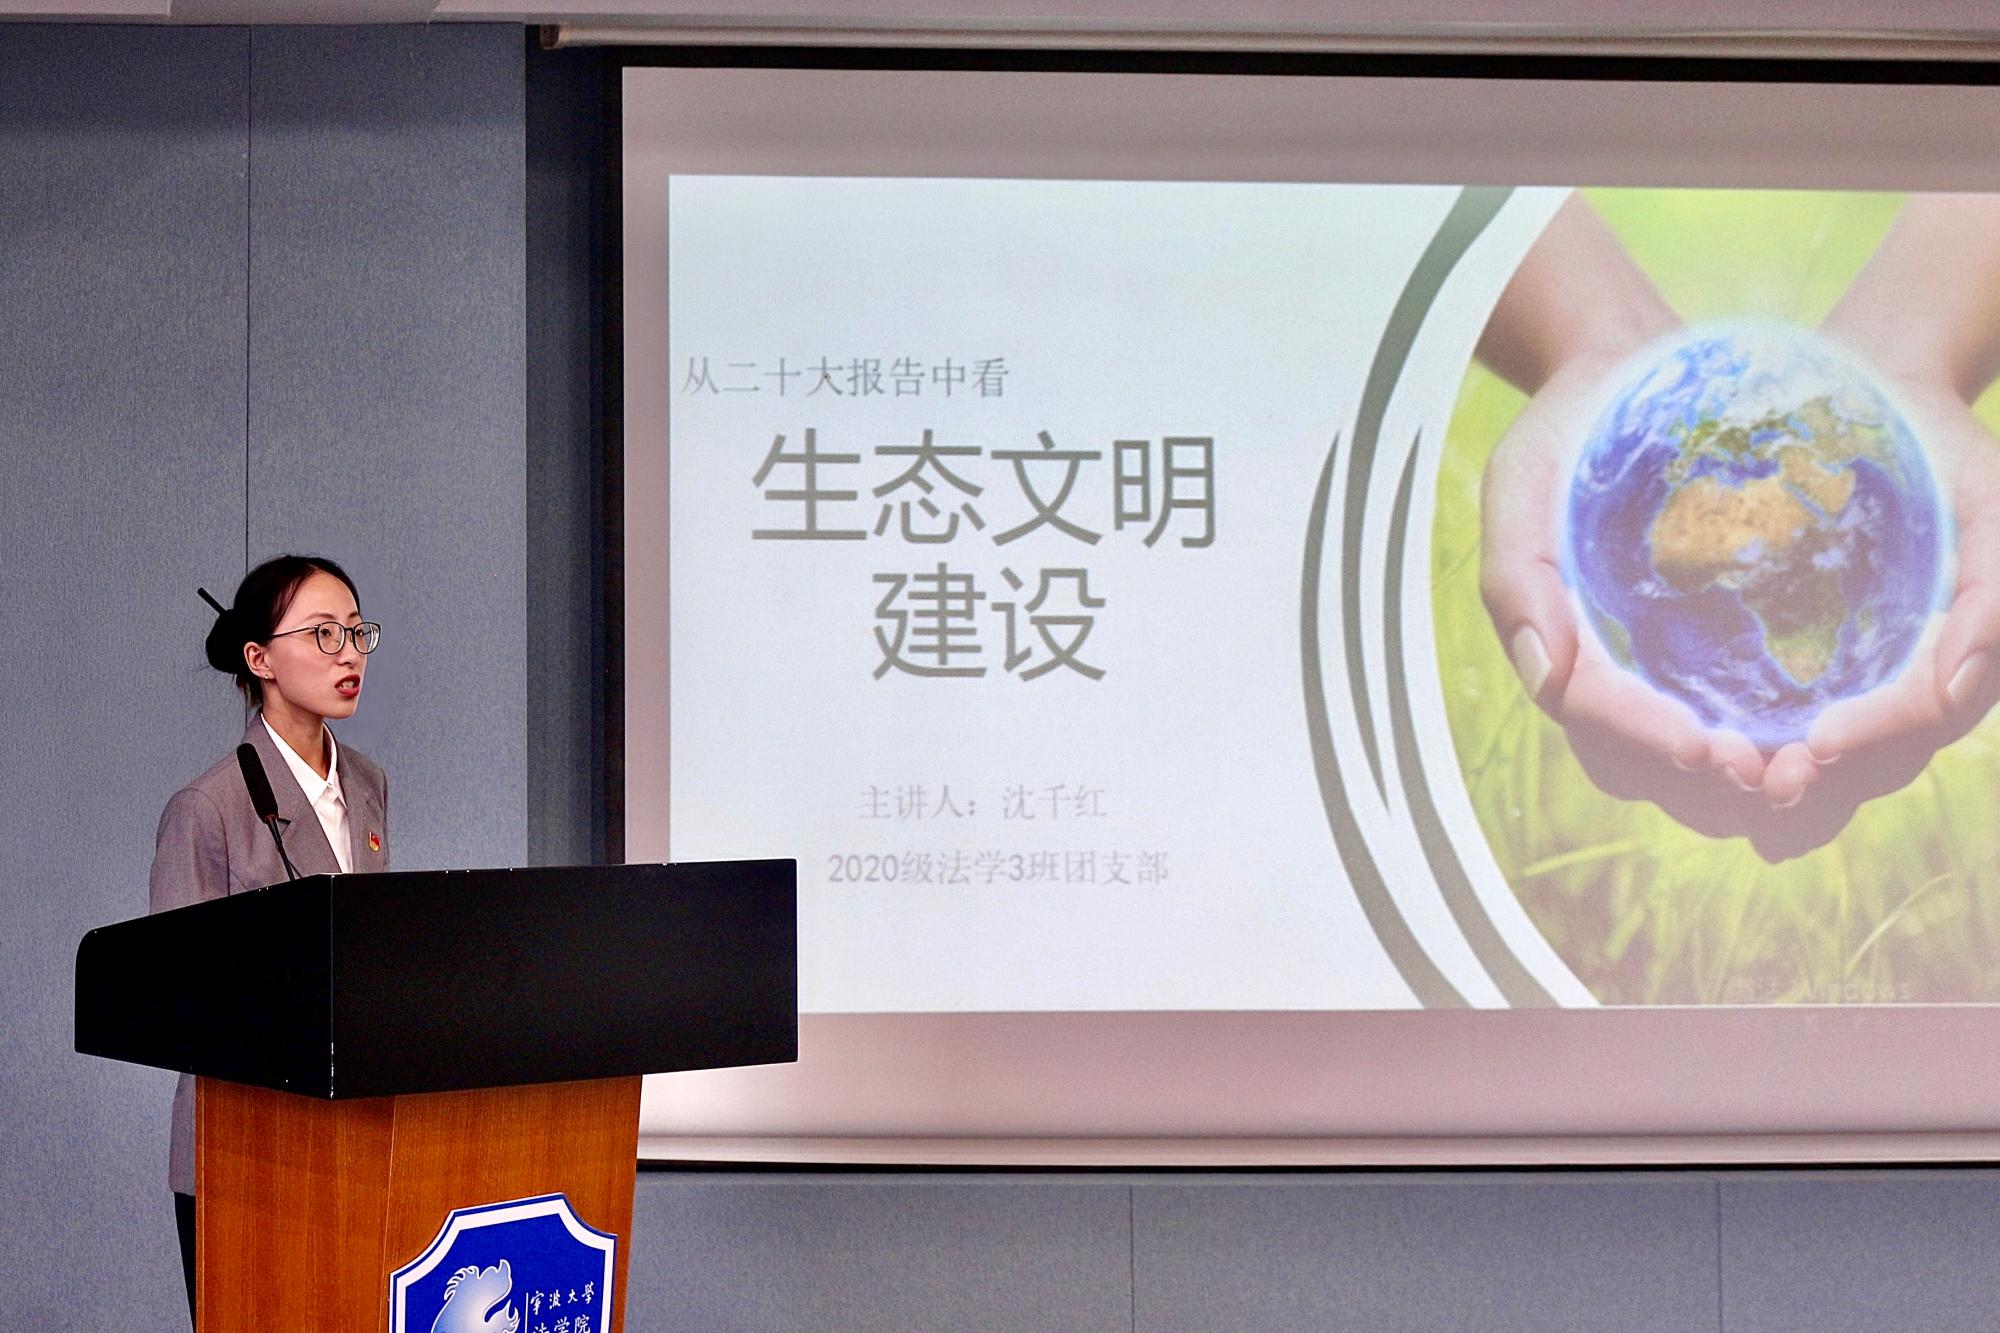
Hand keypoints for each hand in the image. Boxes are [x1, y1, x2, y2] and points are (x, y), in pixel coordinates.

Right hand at [1479, 352, 1775, 839]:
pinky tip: (1833, 736)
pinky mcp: (1721, 653)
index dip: (1646, 739)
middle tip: (1774, 775)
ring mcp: (1665, 669)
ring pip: (1701, 766)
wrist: (1628, 379)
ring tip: (1810, 770)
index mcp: (1558, 643)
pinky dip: (1788, 744)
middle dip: (1709, 785)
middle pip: (1651, 768)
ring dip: (1753, 783)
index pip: (1595, 716)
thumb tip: (1547, 674)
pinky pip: (1752, 721)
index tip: (1703, 746)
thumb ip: (1518, 577)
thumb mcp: (1522, 483)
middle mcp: (1611, 673)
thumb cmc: (1568, 432)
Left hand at [1745, 378, 1999, 858]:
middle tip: (1746, 772)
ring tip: (1705, 761)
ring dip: (1746, 774)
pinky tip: (1669, 732)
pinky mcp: (1764, 661)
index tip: (1819, 741)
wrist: (1863, 392)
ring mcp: (1827, 679)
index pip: (1917, 721)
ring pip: (1790, 755)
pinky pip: (1738, 715)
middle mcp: (1887, 684)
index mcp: (1948, 659)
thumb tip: (1952, 689)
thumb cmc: (1936, 450)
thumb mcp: (1990, 503)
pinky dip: (1706, 735)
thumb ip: (1993, 597)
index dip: (1874, 739)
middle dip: (1798, 782)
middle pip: (1848, 766)